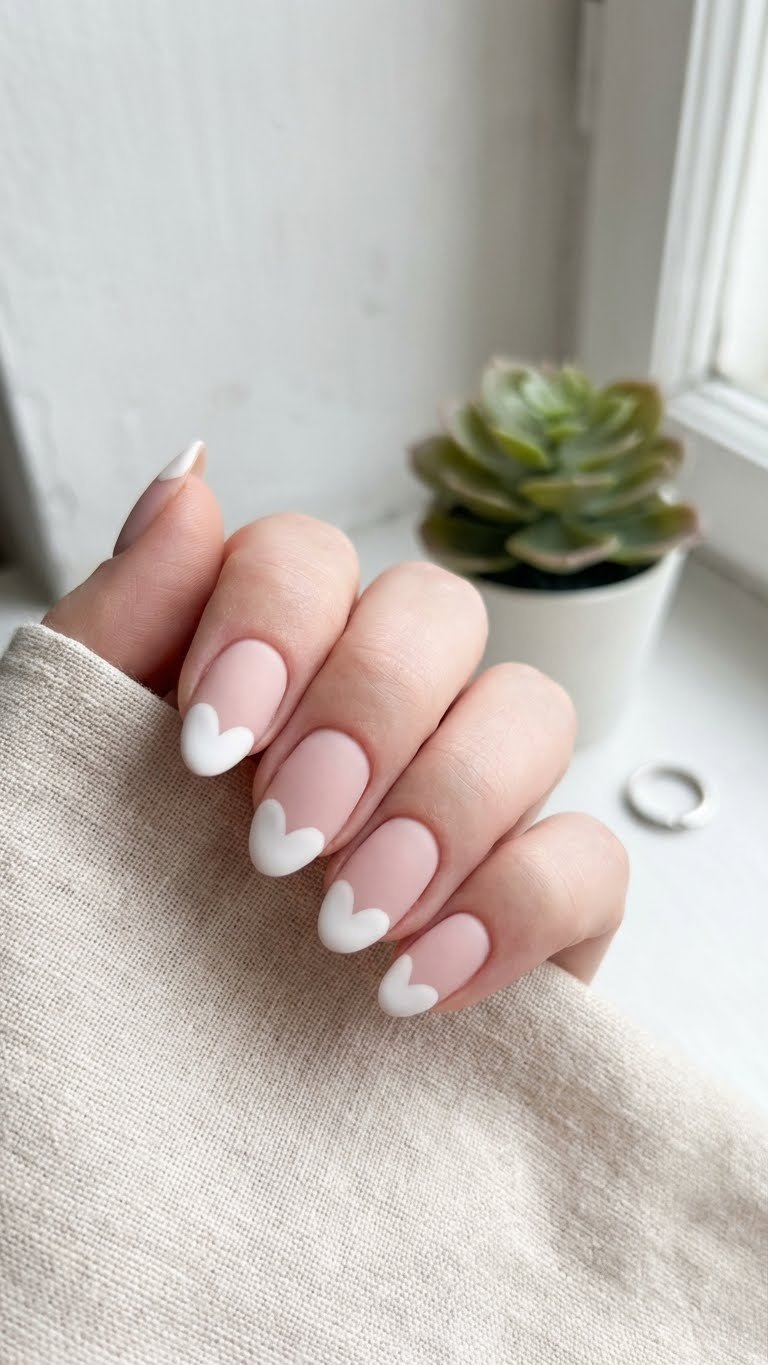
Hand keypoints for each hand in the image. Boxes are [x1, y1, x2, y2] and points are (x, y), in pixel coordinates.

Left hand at [46, 445, 627, 1017]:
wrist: (136, 1122)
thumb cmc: (87, 936)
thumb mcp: (67, 776)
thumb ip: (122, 625)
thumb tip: (189, 477)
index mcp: (265, 666)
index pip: (311, 557)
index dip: (275, 624)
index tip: (205, 751)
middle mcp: (377, 715)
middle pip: (439, 611)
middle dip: (367, 714)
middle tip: (280, 840)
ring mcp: (467, 804)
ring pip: (531, 713)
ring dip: (442, 807)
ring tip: (343, 924)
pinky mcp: (538, 908)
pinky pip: (589, 857)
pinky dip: (514, 905)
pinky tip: (417, 981)